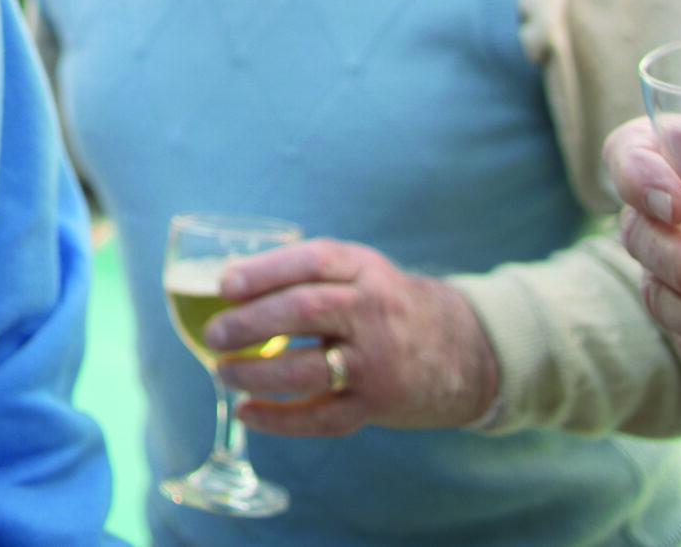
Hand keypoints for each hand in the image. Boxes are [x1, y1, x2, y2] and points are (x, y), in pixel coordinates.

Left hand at [201, 238, 499, 436]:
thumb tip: (229, 283)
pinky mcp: (378, 404)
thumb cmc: (390, 306)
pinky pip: (321, 417)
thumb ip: (309, 274)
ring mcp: (377, 361)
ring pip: (307, 368)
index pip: (312, 260)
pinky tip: (246, 412)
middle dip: (249, 323)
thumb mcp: (363, 273)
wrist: (466, 351)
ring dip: (256, 373)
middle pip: (304, 311)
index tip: (225, 285)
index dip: (264, 270)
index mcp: (365, 269)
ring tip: (223, 372)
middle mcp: (373, 311)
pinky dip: (278, 419)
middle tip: (214, 333)